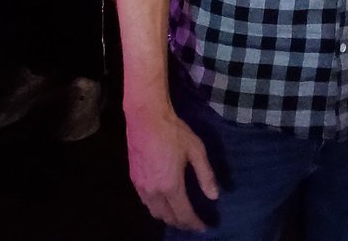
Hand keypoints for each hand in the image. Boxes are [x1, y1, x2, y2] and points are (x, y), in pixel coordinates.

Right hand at [126, 107, 218, 230]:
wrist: (145, 118)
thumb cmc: (174, 132)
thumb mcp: (196, 150)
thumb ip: (205, 175)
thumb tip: (214, 196)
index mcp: (171, 185)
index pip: (184, 214)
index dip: (195, 224)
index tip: (204, 227)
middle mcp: (153, 192)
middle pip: (167, 218)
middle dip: (182, 223)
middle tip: (194, 222)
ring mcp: (141, 187)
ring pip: (155, 213)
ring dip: (168, 217)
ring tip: (181, 214)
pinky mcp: (133, 180)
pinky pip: (146, 203)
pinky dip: (157, 208)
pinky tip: (165, 201)